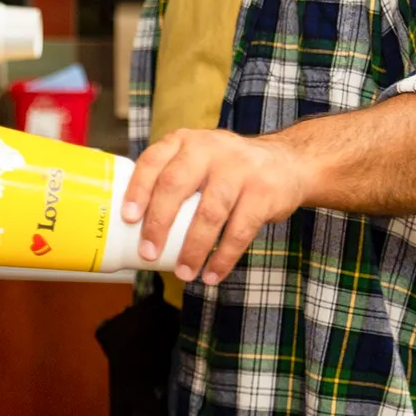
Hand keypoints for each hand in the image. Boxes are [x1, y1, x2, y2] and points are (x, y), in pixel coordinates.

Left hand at [122, 129, 309, 283]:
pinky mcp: (263, 192)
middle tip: (148, 253)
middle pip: (176, 185)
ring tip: (184, 273)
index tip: (128, 218)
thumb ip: (171, 179)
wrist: (287, 162)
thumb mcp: (198, 159)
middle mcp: (210, 149)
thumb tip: (133, 226)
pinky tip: (213, 273)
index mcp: (185, 142)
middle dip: (159, 223)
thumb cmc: (227, 169)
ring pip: (209, 213)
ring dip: (193, 248)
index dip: (138, 190)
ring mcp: (239, 169)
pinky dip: (224, 257)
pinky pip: (240, 230)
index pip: (154, 161)